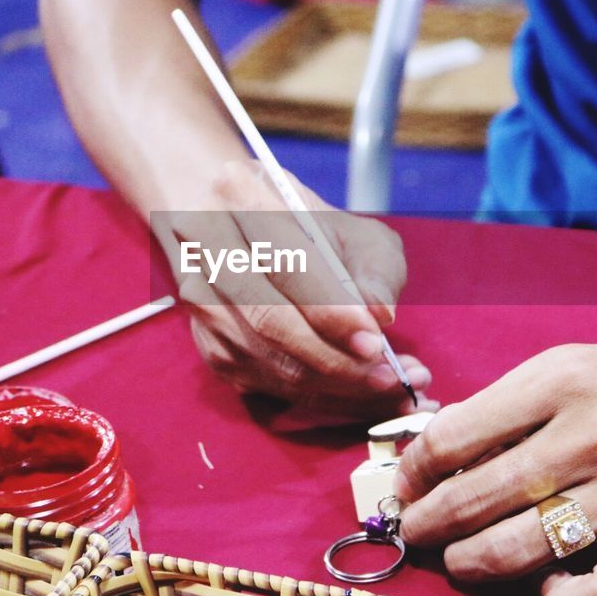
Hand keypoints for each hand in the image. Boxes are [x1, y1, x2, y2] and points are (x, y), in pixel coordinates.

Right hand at [158, 160, 431, 418]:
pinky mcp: (211, 347)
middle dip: (334, 358)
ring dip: (334, 385)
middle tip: (390, 376)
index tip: (374, 340)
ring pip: (268, 361)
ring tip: (394, 387)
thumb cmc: (317, 233)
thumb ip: (375, 269)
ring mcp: (203, 305)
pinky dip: (320, 397)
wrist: (257, 238)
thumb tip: (380, 315)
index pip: (284, 265)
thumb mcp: (358, 232)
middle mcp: (206, 251)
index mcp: (239, 198)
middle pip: (269, 321)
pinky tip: (365, 395)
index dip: (329, 310)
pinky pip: (267, 385)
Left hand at [394, 316, 596, 595]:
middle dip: (426, 524)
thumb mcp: (587, 358)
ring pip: (518, 550)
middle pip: (474, 498)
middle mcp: (588, 439)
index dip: (415, 469)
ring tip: (459, 560)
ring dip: (471, 563)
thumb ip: (522, 399)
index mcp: (561, 381)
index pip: (454, 436)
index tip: (409, 482)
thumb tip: (452, 438)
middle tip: (415, 532)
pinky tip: (547, 591)